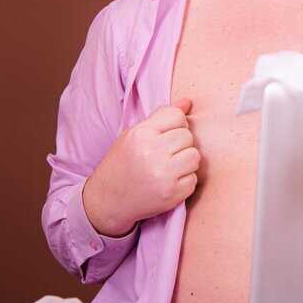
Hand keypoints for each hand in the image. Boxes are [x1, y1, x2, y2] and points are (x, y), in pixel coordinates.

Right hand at [82, 98, 199, 236]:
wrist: (107, 200)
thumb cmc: (121, 163)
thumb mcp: (133, 134)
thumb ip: (161, 117)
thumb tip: (188, 102)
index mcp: (141, 134)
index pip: (177, 116)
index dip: (175, 125)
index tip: (166, 135)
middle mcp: (152, 153)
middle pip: (188, 136)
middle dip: (180, 144)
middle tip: (166, 154)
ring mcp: (163, 175)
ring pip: (195, 156)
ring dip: (186, 162)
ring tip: (170, 167)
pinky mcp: (172, 195)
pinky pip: (194, 179)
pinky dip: (185, 180)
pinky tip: (169, 182)